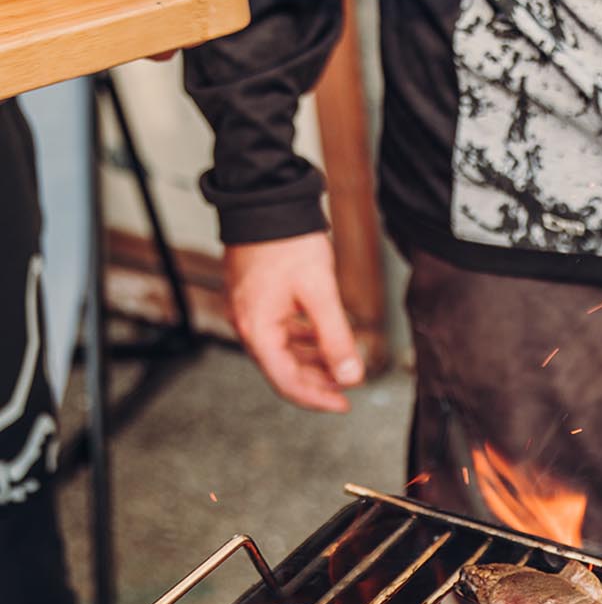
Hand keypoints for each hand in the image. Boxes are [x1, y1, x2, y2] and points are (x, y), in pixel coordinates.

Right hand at [224, 235, 364, 413]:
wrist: (265, 199)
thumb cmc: (287, 240)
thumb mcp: (320, 292)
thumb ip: (336, 337)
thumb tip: (351, 376)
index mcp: (257, 330)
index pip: (286, 382)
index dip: (317, 398)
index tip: (343, 403)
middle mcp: (247, 325)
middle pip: (283, 371)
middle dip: (317, 382)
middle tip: (348, 388)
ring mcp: (249, 312)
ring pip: (282, 352)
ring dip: (312, 362)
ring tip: (341, 365)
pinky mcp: (256, 300)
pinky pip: (279, 333)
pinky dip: (303, 341)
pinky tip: (322, 339)